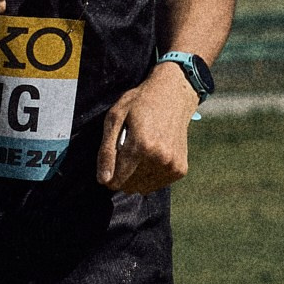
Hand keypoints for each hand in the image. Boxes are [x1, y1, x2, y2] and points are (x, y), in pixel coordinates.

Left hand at [96, 64, 199, 193]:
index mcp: (141, 145)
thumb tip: (103, 180)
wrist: (173, 96)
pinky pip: (157, 184)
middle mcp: (159, 158)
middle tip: (128, 150)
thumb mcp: (115, 118)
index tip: (111, 160)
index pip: (116, 181)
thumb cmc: (140, 103)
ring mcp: (172, 165)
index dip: (108, 174)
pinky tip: (152, 155)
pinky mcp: (180, 169)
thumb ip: (106, 151)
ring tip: (140, 152)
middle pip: (128, 186)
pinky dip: (151, 175)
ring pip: (142, 188)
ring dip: (137, 176)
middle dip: (122, 174)